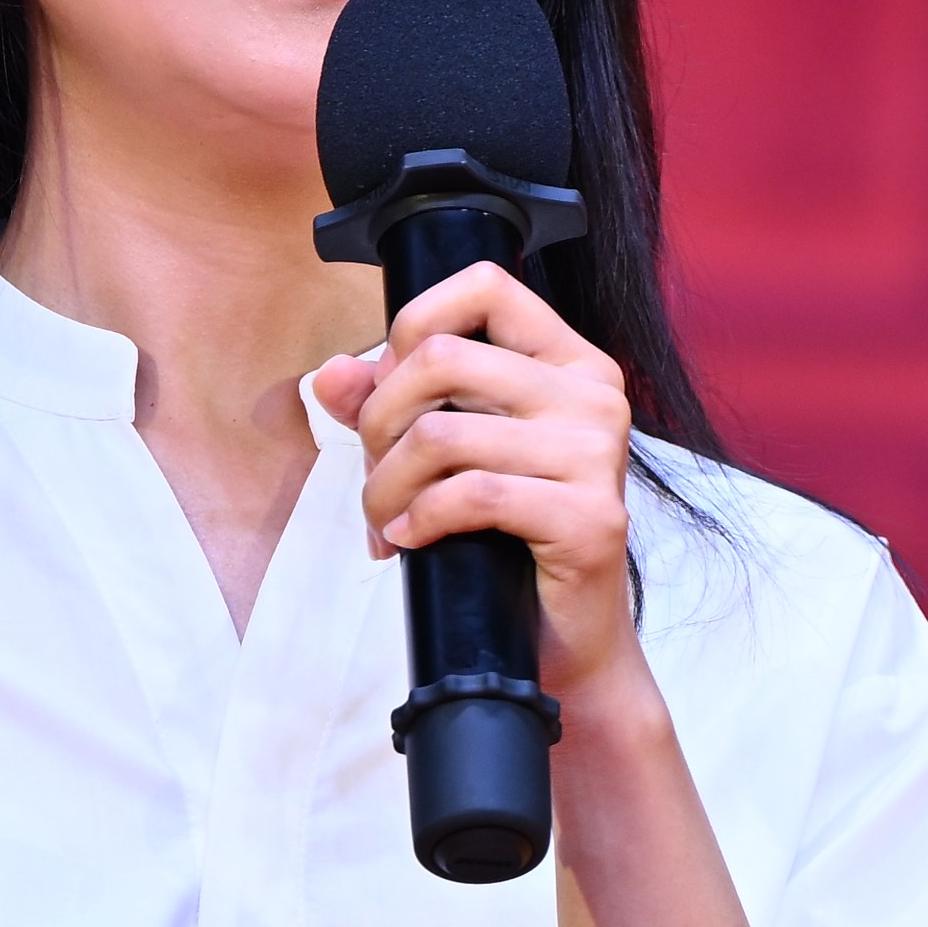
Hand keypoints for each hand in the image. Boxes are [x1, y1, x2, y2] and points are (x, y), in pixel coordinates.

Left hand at [305, 261, 643, 704]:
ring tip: (384, 520)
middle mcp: (593, 395)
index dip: (414, 324)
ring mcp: (597, 455)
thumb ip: (389, 406)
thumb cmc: (509, 541)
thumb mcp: (447, 460)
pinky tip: (411, 540)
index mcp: (569, 363)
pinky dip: (421, 519)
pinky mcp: (589, 518)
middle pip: (443, 359)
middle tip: (375, 476)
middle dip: (380, 420)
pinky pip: (471, 495)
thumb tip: (330, 374)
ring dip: (385, 486)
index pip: (486, 286)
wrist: (567, 640)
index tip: (390, 385)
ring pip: (443, 435)